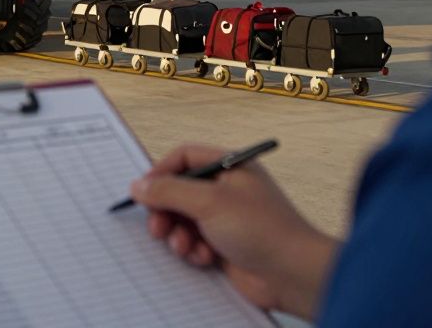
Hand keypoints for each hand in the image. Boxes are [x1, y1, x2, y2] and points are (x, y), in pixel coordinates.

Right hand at [130, 144, 339, 319]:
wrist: (293, 274)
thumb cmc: (262, 229)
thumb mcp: (209, 202)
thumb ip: (169, 191)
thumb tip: (138, 186)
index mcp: (230, 167)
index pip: (185, 157)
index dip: (161, 172)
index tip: (144, 191)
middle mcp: (227, 189)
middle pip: (179, 190)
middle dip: (166, 210)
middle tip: (158, 227)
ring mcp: (226, 217)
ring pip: (183, 219)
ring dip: (179, 234)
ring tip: (185, 247)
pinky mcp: (224, 243)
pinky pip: (194, 241)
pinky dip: (193, 250)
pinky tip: (204, 258)